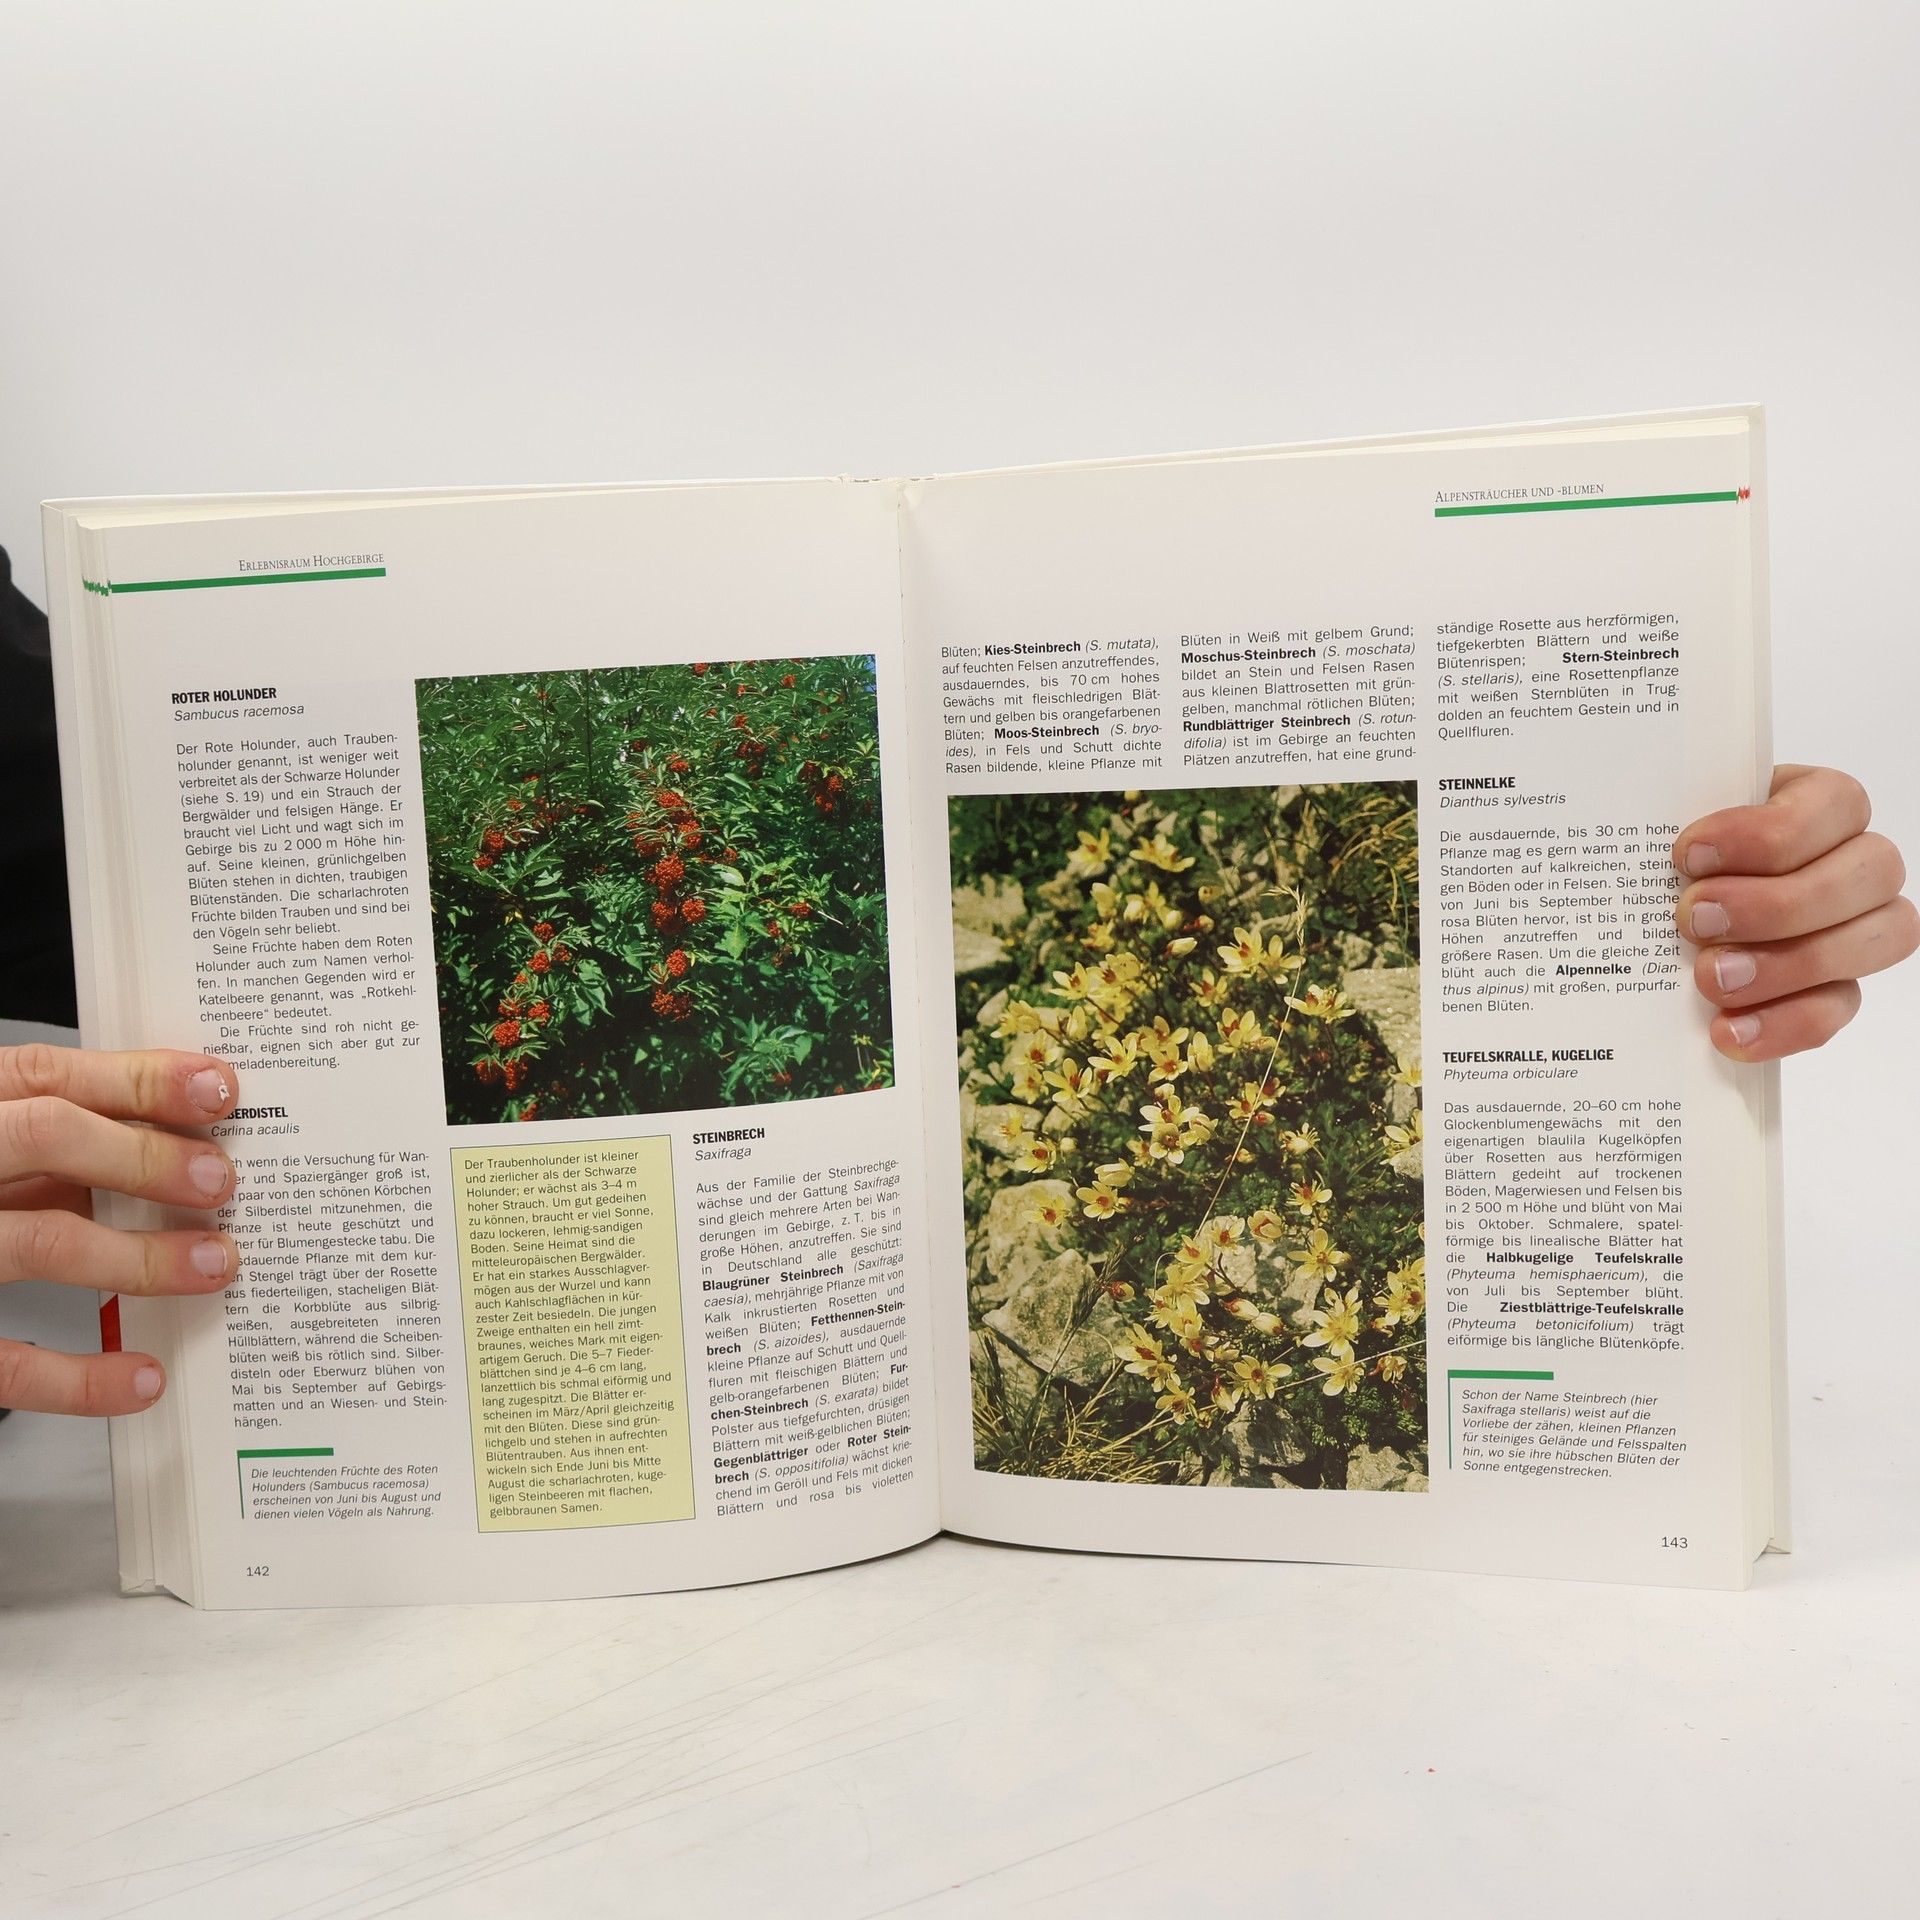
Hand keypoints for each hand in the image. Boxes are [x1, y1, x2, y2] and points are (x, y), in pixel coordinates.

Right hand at [0, 1046, 238, 1414]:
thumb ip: (48, 1151)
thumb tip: (168, 1155)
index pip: (45, 1075)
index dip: (139, 1079)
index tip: (218, 1089)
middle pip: (46, 1136)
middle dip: (145, 1156)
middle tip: (220, 1183)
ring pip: (39, 1240)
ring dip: (140, 1257)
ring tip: (213, 1265)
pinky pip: (5, 1361)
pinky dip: (79, 1376)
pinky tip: (140, 1378)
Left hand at [1675, 766, 1916, 1060]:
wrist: (1652, 916)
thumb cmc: (1667, 858)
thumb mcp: (1664, 826)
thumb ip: (1663, 824)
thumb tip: (1641, 834)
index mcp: (1817, 803)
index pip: (1835, 803)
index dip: (1767, 833)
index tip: (1688, 855)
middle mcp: (1855, 862)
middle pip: (1870, 872)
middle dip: (1777, 903)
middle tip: (1695, 921)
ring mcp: (1856, 927)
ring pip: (1877, 939)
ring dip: (1788, 964)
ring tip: (1709, 978)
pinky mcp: (1837, 989)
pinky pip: (1838, 1009)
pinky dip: (1784, 1024)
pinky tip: (1728, 1031)